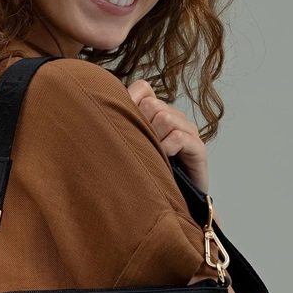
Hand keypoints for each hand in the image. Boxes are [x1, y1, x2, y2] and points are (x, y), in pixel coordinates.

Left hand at [126, 80, 209, 194]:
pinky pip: (178, 137)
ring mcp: (187, 131)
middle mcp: (173, 117)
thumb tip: (93, 109)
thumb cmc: (145, 175)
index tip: (123, 126)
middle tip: (141, 147)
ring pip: (165, 118)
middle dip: (142, 126)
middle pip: (152, 104)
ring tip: (153, 156)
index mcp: (156, 112)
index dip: (131, 102)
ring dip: (155, 139)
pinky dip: (167, 148)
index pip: (143, 88)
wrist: (168, 204)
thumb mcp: (127, 146)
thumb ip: (116, 126)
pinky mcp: (198, 147)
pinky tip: (164, 160)